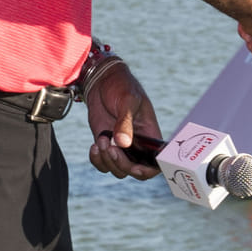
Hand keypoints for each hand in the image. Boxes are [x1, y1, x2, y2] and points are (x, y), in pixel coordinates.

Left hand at [84, 59, 161, 180]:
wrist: (101, 80)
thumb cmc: (121, 85)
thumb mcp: (127, 100)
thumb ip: (125, 122)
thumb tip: (123, 143)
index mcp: (150, 134)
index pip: (156, 162)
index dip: (149, 170)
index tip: (136, 167)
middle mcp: (137, 144)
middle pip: (135, 170)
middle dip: (122, 164)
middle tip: (110, 147)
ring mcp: (120, 146)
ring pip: (118, 169)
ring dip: (107, 160)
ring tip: (101, 140)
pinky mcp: (105, 144)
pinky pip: (102, 163)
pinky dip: (97, 160)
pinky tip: (94, 146)